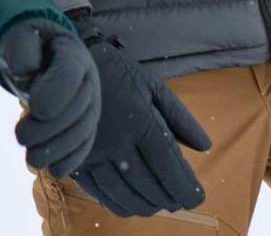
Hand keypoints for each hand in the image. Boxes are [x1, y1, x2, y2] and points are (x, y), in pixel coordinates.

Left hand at [0, 18, 100, 176]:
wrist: (38, 54)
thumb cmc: (27, 45)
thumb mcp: (19, 38)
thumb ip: (22, 49)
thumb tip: (26, 72)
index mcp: (73, 53)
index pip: (70, 72)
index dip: (56, 91)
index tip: (36, 107)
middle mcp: (88, 80)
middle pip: (78, 107)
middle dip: (50, 127)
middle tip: (20, 137)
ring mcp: (89, 103)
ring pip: (82, 130)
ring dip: (58, 149)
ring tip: (32, 159)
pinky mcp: (84, 124)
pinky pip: (84, 143)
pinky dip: (71, 159)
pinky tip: (55, 169)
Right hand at [71, 17, 209, 216]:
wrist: (65, 64)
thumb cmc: (116, 72)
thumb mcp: (152, 85)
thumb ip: (180, 118)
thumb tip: (205, 147)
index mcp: (141, 121)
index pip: (168, 166)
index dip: (185, 188)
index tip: (196, 199)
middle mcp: (117, 140)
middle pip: (148, 184)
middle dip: (167, 198)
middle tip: (178, 202)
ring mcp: (93, 151)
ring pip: (123, 192)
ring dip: (144, 205)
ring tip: (157, 206)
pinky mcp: (75, 157)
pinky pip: (97, 191)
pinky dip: (116, 204)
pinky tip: (128, 206)